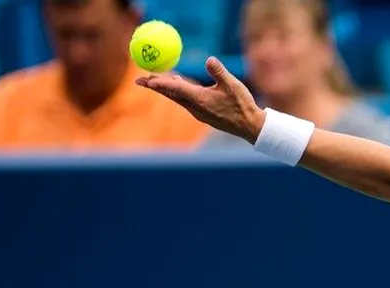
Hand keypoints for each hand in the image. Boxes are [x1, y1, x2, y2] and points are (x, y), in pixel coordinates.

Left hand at [136, 56, 266, 143]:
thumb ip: (219, 72)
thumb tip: (209, 59)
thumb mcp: (233, 85)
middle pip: (170, 95)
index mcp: (200, 99)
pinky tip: (178, 86)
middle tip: (140, 80)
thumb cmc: (242, 105)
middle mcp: (196, 107)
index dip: (160, 83)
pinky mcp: (204, 115)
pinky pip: (185, 102)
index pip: (175, 89)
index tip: (146, 79)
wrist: (249, 126)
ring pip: (177, 99)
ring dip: (165, 90)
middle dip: (155, 87)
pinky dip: (177, 94)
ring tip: (153, 82)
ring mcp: (199, 113)